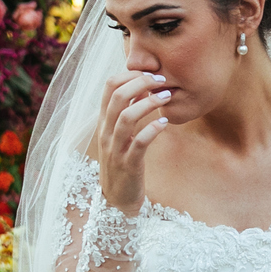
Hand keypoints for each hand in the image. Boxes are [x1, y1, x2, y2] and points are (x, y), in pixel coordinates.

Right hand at [95, 72, 173, 213]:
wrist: (117, 198)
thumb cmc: (123, 161)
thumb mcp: (120, 135)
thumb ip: (127, 111)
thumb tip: (142, 86)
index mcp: (104, 121)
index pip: (109, 87)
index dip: (129, 74)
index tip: (149, 72)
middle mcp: (106, 132)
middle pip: (117, 97)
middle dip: (140, 83)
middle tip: (161, 80)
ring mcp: (115, 149)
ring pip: (126, 118)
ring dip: (148, 103)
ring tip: (167, 97)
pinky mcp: (128, 164)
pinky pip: (139, 143)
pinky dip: (153, 129)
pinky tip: (165, 122)